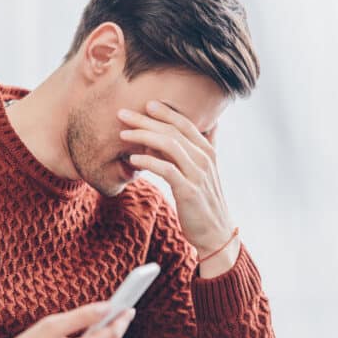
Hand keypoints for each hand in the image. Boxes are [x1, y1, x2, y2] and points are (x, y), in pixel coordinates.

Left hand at [117, 101, 239, 276]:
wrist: (215, 233)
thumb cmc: (201, 202)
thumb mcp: (196, 173)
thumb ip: (183, 154)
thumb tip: (159, 140)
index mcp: (207, 151)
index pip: (185, 123)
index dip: (165, 112)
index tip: (145, 104)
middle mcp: (204, 158)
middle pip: (172, 131)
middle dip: (145, 121)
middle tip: (123, 114)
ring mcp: (198, 174)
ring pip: (169, 146)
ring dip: (143, 137)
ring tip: (123, 135)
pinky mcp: (189, 190)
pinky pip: (166, 170)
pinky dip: (148, 162)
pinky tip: (132, 160)